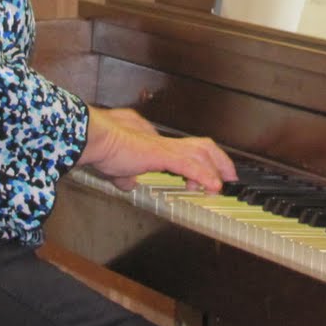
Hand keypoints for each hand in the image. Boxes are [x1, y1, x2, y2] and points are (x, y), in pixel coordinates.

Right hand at [77, 105, 237, 193]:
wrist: (96, 140)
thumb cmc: (101, 149)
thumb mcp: (116, 167)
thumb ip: (125, 175)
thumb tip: (129, 183)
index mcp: (153, 140)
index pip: (182, 149)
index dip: (198, 161)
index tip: (205, 175)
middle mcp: (162, 139)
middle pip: (200, 145)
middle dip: (218, 160)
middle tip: (229, 175)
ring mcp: (163, 146)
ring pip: (201, 152)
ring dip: (216, 168)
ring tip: (225, 183)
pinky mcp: (162, 154)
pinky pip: (191, 165)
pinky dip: (205, 176)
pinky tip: (213, 186)